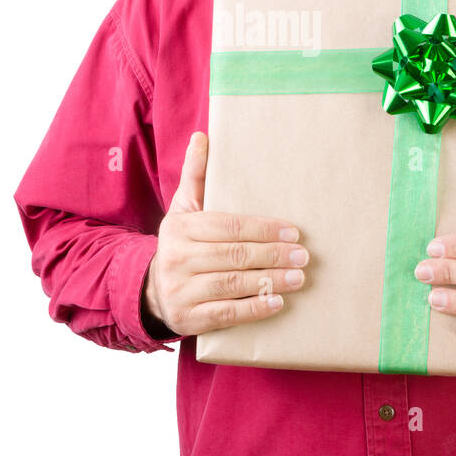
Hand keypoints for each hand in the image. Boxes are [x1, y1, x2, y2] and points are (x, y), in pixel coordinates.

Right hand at [141, 131, 308, 336]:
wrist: (152, 292)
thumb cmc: (181, 244)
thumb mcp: (183, 209)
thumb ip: (196, 175)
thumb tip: (202, 136)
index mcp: (180, 228)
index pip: (228, 226)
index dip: (263, 229)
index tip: (293, 232)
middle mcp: (177, 258)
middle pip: (233, 254)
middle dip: (272, 255)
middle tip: (303, 256)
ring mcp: (180, 290)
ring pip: (231, 284)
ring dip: (269, 281)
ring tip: (298, 278)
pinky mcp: (188, 318)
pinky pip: (226, 313)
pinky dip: (254, 308)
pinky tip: (277, 302)